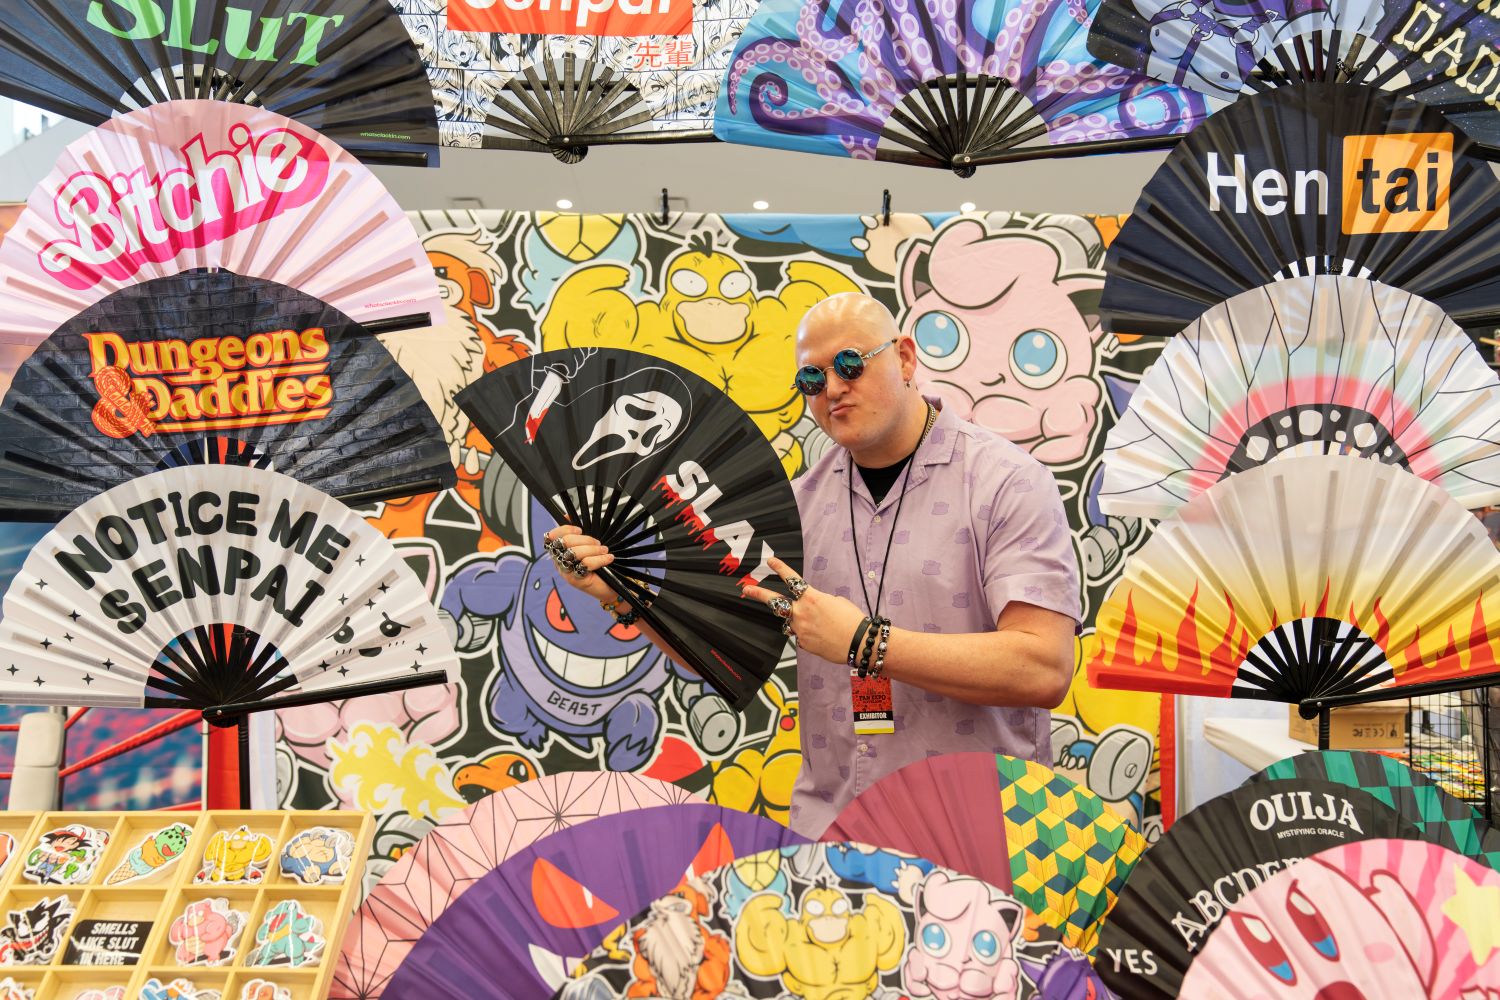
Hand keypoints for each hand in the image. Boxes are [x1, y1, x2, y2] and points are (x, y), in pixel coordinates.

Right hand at [542, 524, 618, 604]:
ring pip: (575, 553)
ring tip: (604, 550)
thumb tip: (567, 515)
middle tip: (598, 542)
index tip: (580, 529)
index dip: (564, 529)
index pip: (550, 537)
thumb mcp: (587, 546)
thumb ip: (578, 533)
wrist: (608, 588)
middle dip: (584, 539)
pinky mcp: (576, 580)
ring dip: (593, 549)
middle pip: (564, 542)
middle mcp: (559, 562)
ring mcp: (566, 572)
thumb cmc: (597, 565)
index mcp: (559, 552)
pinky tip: (608, 558)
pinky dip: (599, 559)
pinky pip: (586, 564)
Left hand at [741, 557, 867, 663]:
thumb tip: (810, 608)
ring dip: (797, 621)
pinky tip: (824, 637)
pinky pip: (801, 637)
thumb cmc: (852, 620)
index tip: (770, 561)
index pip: (792, 580)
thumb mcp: (837, 602)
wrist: (859, 643)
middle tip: (746, 589)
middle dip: (758, 594)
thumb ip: (818, 602)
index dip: (780, 568)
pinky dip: (810, 635)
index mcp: (812, 598)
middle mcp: (802, 613)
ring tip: (816, 625)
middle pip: (775, 602)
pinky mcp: (804, 644)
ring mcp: (800, 630)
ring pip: (790, 623)